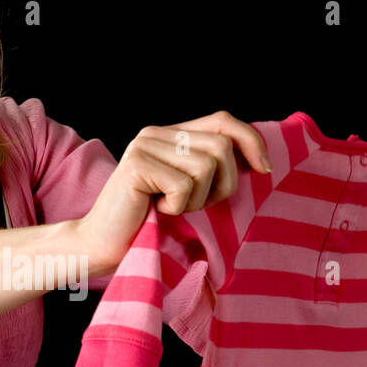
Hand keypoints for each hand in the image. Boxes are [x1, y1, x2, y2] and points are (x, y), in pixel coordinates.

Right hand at [76, 110, 270, 273]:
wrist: (101, 246)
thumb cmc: (149, 224)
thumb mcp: (188, 191)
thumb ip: (211, 168)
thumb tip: (260, 161)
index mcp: (170, 134)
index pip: (223, 120)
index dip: (251, 141)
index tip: (265, 169)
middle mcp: (156, 132)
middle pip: (221, 146)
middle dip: (222, 184)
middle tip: (195, 205)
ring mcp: (144, 146)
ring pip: (206, 166)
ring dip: (198, 199)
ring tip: (173, 207)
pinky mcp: (136, 165)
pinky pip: (184, 185)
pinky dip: (178, 207)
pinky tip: (158, 210)